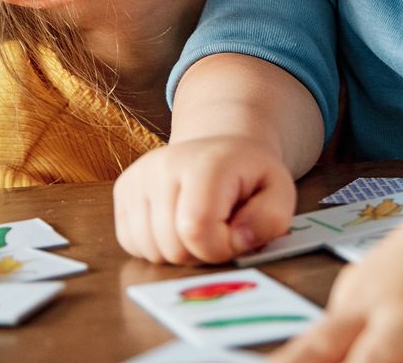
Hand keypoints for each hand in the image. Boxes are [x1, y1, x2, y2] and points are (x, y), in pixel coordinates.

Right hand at [112, 136, 294, 264]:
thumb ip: (270, 219)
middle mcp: (162, 165)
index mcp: (204, 163)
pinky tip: (175, 225)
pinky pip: (132, 244)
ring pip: (150, 250)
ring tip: (198, 225)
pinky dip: (156, 247)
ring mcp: (137, 177)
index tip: (236, 233)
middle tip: (218, 228)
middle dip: (201, 252)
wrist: (221, 148)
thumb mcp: (280, 192)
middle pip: (172, 247)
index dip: (220, 247)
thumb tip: (238, 239)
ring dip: (178, 252)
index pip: (196, 230)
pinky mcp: (122, 190)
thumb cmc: (249, 176)